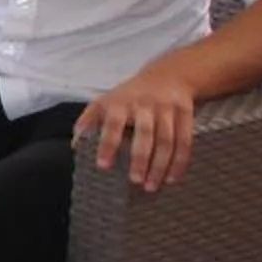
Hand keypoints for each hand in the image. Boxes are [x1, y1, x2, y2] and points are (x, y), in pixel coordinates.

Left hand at [73, 66, 199, 191]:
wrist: (168, 75)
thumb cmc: (129, 96)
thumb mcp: (105, 101)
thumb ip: (89, 121)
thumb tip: (75, 146)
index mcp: (121, 102)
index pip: (113, 123)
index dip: (107, 143)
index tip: (103, 166)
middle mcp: (145, 104)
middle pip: (145, 133)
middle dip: (140, 158)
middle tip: (134, 181)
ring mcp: (167, 108)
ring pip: (167, 139)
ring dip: (160, 165)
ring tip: (151, 186)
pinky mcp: (185, 113)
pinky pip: (185, 140)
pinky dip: (180, 161)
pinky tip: (172, 178)